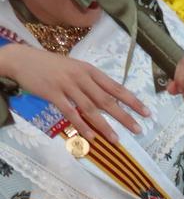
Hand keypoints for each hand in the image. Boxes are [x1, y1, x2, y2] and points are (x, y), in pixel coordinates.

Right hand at [0, 46, 146, 144]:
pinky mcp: (53, 94)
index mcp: (89, 70)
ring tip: (117, 140)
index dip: (132, 100)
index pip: (116, 87)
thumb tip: (110, 99)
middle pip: (107, 99)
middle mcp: (81, 77)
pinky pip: (70, 112)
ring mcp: (67, 85)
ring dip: (105, 126)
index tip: (147, 112)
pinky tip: (91, 137)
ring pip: (90, 108)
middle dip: (124, 116)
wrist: (23, 59)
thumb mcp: (75, 68)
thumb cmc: (51, 65)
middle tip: (139, 129)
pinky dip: (81, 126)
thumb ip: (91, 82)